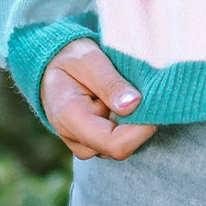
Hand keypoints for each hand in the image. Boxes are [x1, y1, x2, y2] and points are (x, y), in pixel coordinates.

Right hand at [40, 37, 157, 159]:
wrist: (51, 65)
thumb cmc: (71, 58)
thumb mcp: (89, 59)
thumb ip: (109, 83)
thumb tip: (133, 105)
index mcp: (69, 118)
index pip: (114, 143)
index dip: (141, 129)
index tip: (154, 103)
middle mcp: (75, 138)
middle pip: (121, 146)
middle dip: (138, 123)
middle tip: (138, 90)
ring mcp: (84, 143)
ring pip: (122, 144)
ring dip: (132, 121)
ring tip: (125, 91)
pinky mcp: (93, 141)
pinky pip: (119, 138)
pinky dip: (127, 121)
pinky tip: (122, 100)